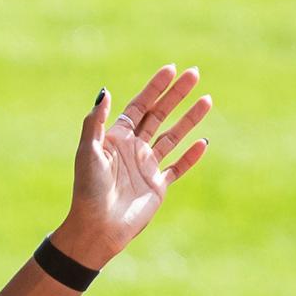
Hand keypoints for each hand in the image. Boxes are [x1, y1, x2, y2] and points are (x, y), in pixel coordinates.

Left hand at [54, 65, 212, 268]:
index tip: (170, 69)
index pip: (139, 107)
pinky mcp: (157, 186)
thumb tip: (105, 91)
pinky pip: (178, 167)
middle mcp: (133, 150)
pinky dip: (190, 156)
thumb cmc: (88, 189)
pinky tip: (203, 142)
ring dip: (189, 119)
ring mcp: (146, 167)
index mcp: (116, 139)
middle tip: (194, 73)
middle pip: (158, 115)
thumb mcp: (88, 152)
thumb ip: (96, 122)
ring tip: (207, 99)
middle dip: (176, 95)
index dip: (154, 88)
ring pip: (173, 137)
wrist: (96, 227)